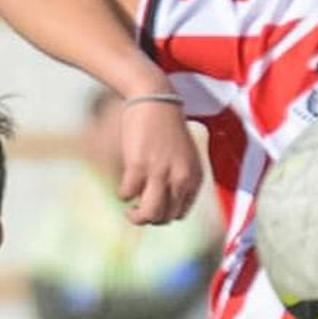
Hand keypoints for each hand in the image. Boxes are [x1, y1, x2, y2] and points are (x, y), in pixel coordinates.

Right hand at [118, 100, 202, 223]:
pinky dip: (123, 194)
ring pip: (149, 214)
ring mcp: (160, 173)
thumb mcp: (185, 156)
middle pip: (164, 218)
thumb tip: (163, 202)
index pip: (180, 213)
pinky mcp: (139, 166)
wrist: (155, 99)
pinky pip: (128, 194)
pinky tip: (123, 187)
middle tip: (138, 213)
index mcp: (194, 177)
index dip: (164, 215)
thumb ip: (179, 179)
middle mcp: (180, 178)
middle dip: (149, 219)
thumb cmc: (167, 127)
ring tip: (130, 210)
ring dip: (136, 217)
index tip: (154, 209)